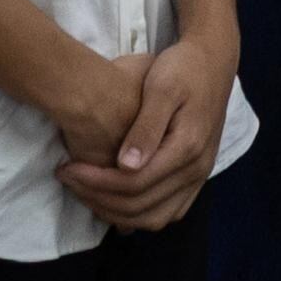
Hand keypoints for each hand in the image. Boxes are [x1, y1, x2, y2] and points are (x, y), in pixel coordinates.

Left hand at [57, 32, 235, 231]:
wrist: (213, 62)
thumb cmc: (182, 68)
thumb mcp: (161, 87)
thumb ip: (146, 127)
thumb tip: (126, 165)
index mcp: (186, 148)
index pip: (134, 184)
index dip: (96, 182)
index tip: (67, 169)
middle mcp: (196, 170)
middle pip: (141, 207)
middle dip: (98, 198)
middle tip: (67, 179)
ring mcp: (198, 178)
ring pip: (154, 219)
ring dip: (115, 213)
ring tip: (84, 193)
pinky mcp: (196, 178)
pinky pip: (166, 213)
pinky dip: (137, 215)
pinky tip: (113, 201)